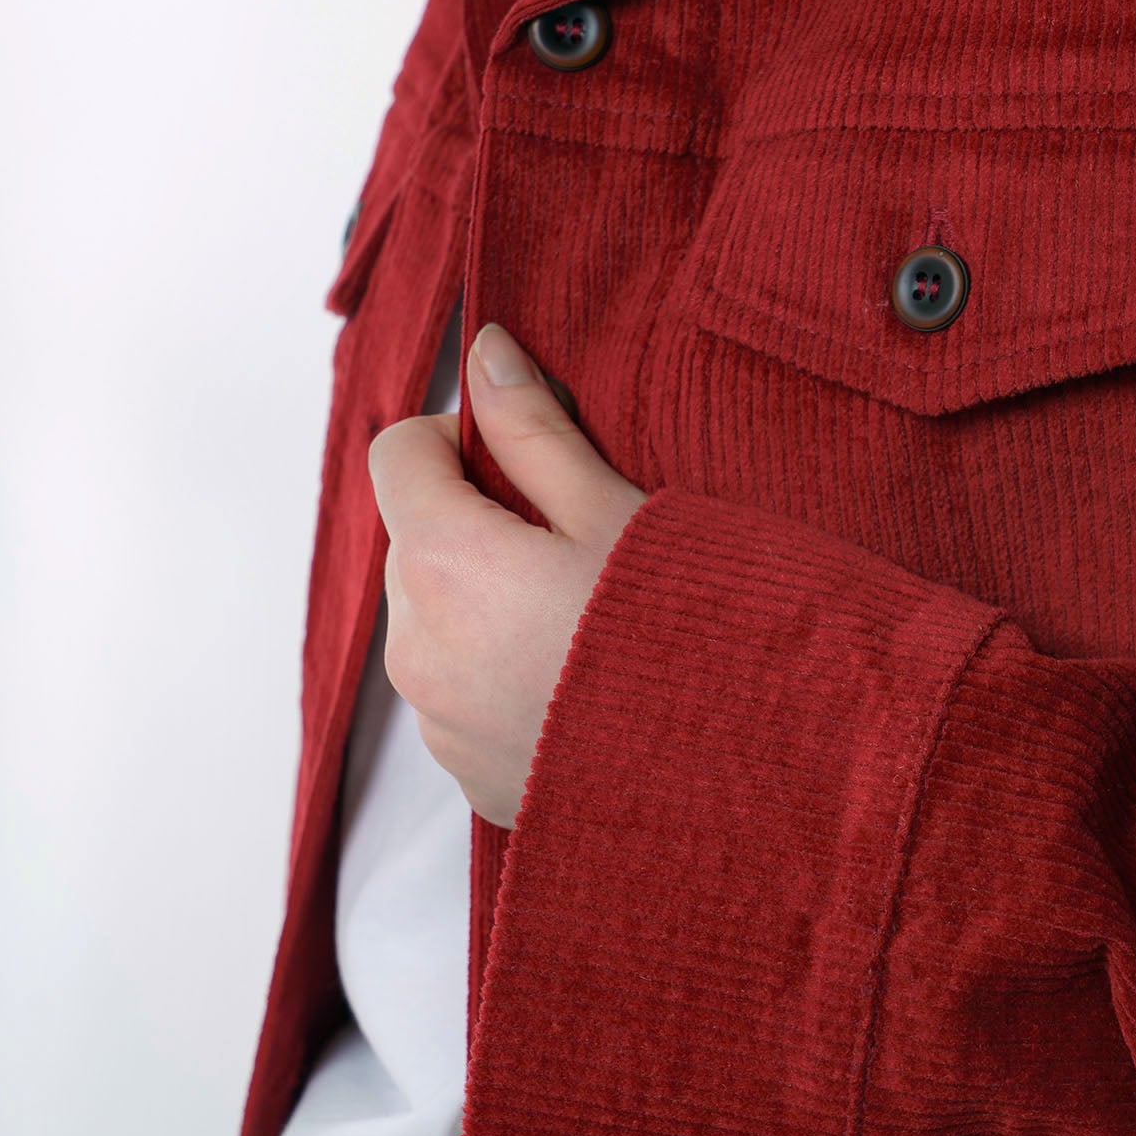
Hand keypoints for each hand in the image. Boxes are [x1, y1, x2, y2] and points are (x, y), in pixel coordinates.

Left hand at [367, 323, 648, 826]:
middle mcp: (415, 645)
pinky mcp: (469, 777)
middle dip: (479, 526)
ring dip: (489, 605)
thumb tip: (484, 353)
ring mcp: (438, 722)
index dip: (456, 438)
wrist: (738, 782)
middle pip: (416, 544)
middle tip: (581, 543)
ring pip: (438, 623)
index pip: (396, 456)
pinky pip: (465, 698)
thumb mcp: (617, 511)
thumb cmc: (687, 633)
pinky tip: (588, 685)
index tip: (523, 454)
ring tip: (591, 624)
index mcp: (441, 560)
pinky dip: (506, 678)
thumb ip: (534, 430)